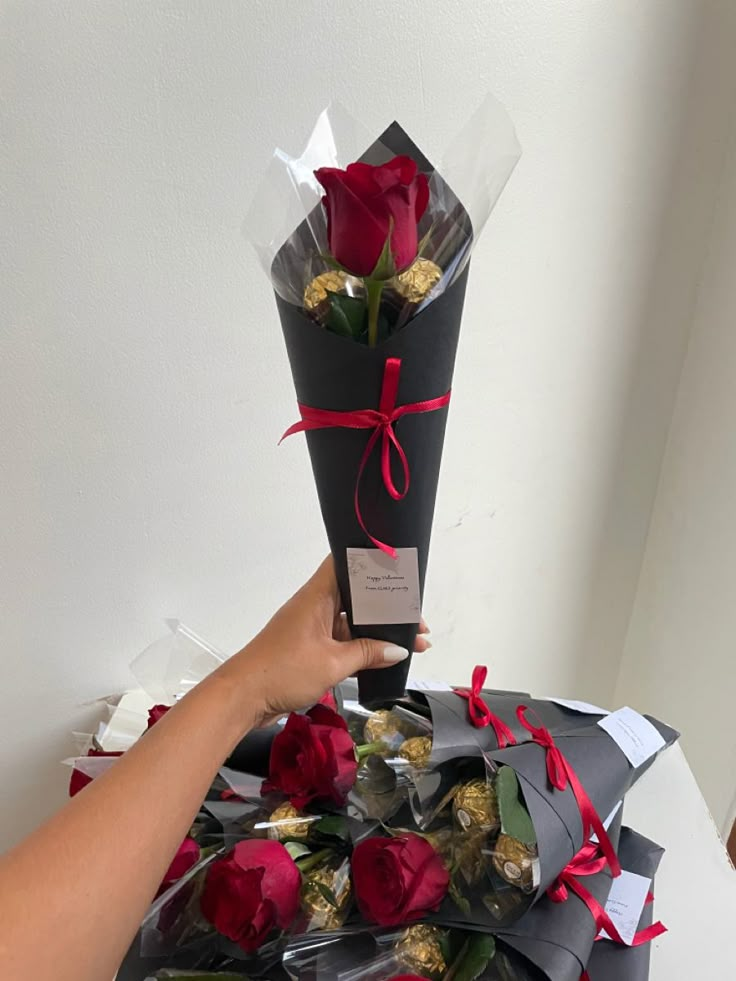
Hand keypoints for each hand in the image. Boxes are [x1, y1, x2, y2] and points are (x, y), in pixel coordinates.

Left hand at [225, 556, 429, 726]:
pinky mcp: (311, 647)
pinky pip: (344, 640)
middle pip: (357, 595)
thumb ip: (368, 653)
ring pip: (353, 620)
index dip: (373, 562)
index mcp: (318, 596)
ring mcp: (313, 627)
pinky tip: (387, 657)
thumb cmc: (283, 671)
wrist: (243, 698)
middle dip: (387, 607)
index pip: (346, 563)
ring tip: (412, 642)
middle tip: (417, 620)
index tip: (401, 570)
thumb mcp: (333, 663)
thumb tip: (398, 649)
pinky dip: (364, 646)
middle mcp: (316, 605)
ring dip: (379, 630)